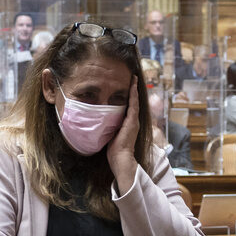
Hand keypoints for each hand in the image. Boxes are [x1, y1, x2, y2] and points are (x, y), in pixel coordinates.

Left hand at [106, 78, 138, 193]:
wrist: (120, 158)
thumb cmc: (114, 150)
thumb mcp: (111, 135)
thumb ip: (109, 127)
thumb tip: (100, 121)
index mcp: (129, 124)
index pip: (130, 107)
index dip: (129, 97)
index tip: (128, 87)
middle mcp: (133, 121)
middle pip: (134, 102)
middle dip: (134, 90)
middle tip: (133, 78)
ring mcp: (134, 121)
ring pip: (135, 101)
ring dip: (134, 89)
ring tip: (133, 78)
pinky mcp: (132, 121)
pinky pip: (133, 104)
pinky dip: (133, 94)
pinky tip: (132, 85)